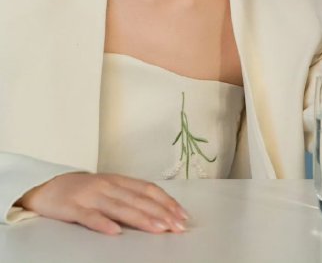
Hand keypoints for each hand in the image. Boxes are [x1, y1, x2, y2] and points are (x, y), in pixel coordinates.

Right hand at [16, 171, 188, 234]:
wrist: (48, 188)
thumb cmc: (83, 191)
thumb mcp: (109, 189)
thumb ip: (129, 196)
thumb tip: (158, 210)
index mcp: (117, 180)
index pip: (147, 189)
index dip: (166, 201)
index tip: (182, 214)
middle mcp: (107, 186)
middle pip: (138, 199)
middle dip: (161, 213)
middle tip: (177, 226)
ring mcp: (90, 196)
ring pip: (120, 207)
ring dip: (141, 218)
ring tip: (158, 229)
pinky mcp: (73, 208)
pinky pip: (90, 217)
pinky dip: (103, 224)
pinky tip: (115, 232)